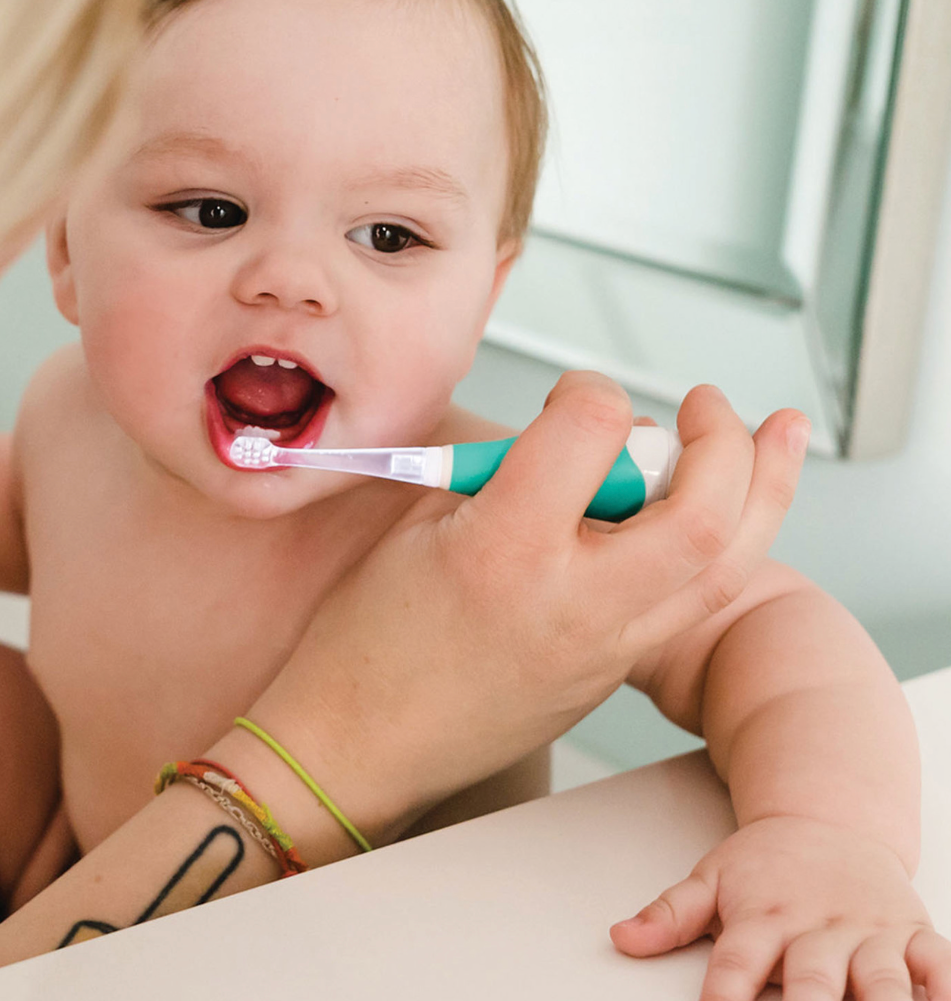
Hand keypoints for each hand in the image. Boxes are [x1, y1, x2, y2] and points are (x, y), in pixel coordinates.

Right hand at [249, 373, 809, 841]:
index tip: (575, 394)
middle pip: (701, 512)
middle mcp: (571, 602)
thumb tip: (575, 442)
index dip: (590, 390)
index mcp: (505, 548)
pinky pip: (691, 603)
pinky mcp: (611, 678)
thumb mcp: (420, 522)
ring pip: (726, 568)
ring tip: (779, 435)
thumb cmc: (368, 635)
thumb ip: (506, 474)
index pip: (591, 432)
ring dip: (764, 491)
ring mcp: (602, 650)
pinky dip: (719, 544)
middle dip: (724, 440)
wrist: (356, 745)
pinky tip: (715, 509)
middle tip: (706, 404)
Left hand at [612, 815, 950, 998]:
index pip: (737, 965)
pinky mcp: (914, 935)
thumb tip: (619, 938)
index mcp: (763, 917)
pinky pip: (939, 966)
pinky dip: (945, 990)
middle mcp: (818, 929)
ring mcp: (870, 933)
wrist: (828, 815)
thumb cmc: (767, 862)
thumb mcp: (711, 877)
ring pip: (881, 983)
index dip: (726, 996)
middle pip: (811, 983)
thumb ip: (668, 914)